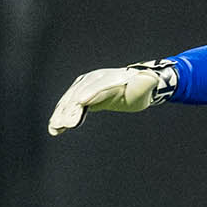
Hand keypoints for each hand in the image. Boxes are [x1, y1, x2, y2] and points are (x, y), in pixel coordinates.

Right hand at [46, 59, 177, 134]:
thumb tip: (152, 77)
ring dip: (61, 114)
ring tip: (55, 128)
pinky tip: (54, 129)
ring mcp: (84, 85)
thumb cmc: (140, 89)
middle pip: (80, 93)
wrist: (131, 87)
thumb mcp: (146, 87)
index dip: (90, 93)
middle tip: (63, 124)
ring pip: (70, 100)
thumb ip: (147, 82)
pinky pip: (68, 106)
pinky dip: (61, 116)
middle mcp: (94, 79)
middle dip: (70, 108)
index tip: (81, 103)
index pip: (99, 85)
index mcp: (111, 77)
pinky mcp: (79, 94)